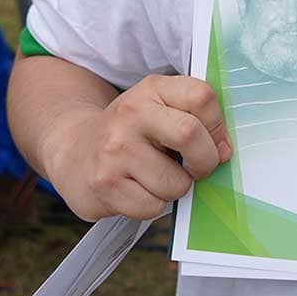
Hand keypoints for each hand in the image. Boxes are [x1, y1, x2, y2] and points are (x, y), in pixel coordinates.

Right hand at [43, 74, 231, 221]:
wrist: (73, 149)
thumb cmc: (132, 131)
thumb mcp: (159, 107)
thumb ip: (195, 117)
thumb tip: (223, 151)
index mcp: (152, 88)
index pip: (202, 97)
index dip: (218, 126)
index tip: (215, 142)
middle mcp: (131, 114)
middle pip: (191, 135)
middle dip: (205, 161)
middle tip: (197, 168)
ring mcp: (115, 150)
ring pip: (175, 183)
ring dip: (176, 188)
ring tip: (157, 176)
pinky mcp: (104, 185)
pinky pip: (152, 207)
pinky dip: (153, 205)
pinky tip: (138, 189)